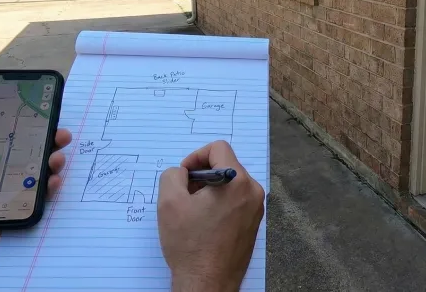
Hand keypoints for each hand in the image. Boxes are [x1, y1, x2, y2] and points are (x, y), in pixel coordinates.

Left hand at [0, 99, 72, 269]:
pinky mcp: (11, 215)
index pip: (14, 137)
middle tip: (62, 135)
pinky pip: (35, 203)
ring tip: (57, 159)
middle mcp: (1, 173)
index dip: (33, 126)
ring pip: (39, 177)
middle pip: (33, 154)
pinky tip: (52, 182)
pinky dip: (48, 192)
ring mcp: (8, 194)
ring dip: (53, 165)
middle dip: (52, 143)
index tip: (47, 114)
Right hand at [158, 141, 264, 291]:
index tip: (183, 176)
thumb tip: (182, 172)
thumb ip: (172, 174)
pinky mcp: (253, 223)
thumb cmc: (190, 245)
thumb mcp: (169, 202)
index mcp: (237, 181)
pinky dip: (219, 203)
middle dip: (202, 175)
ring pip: (230, 183)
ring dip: (210, 190)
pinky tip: (204, 222)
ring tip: (193, 211)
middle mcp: (253, 192)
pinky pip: (236, 200)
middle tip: (184, 194)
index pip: (218, 148)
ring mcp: (256, 209)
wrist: (208, 283)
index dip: (195, 157)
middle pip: (226, 165)